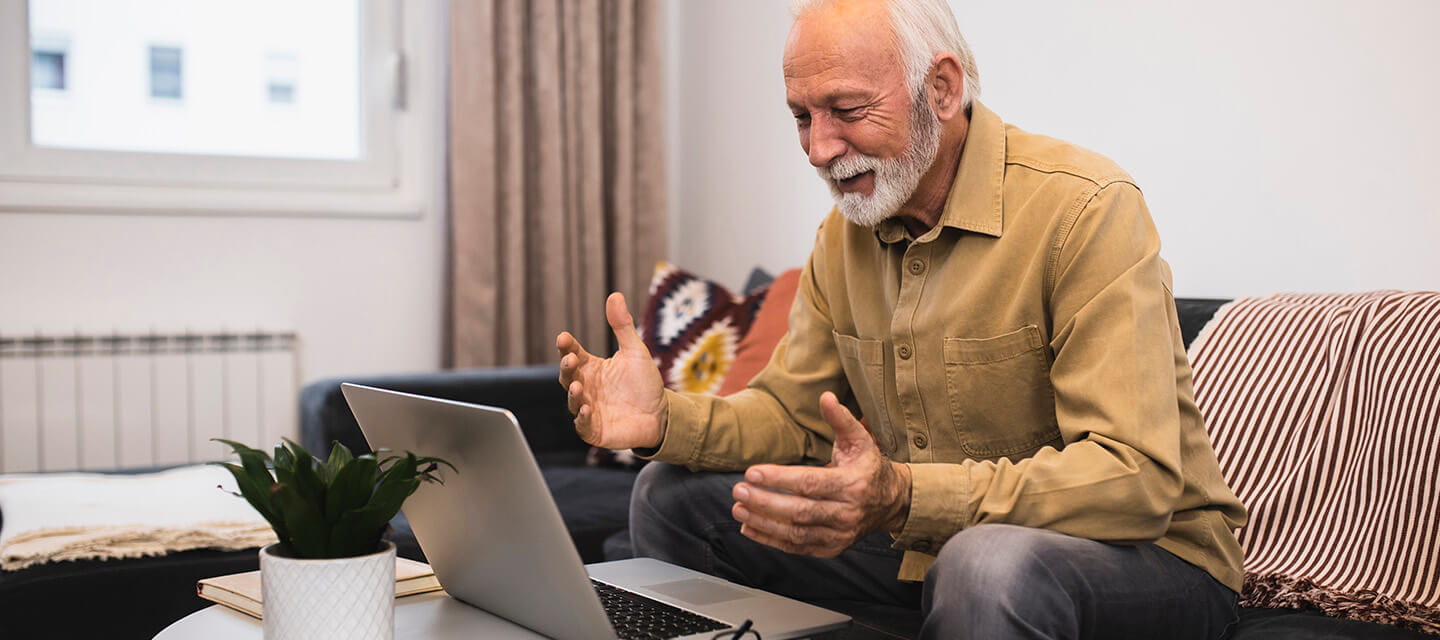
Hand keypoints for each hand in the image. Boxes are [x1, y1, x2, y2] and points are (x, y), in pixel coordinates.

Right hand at [556, 292, 667, 449]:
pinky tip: (585, 409)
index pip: (573, 354)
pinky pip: (582, 425)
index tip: (564, 337)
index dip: (566, 346)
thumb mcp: (635, 351)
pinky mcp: (595, 430)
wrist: (661, 414)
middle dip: (566, 367)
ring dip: (572, 393)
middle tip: (570, 358)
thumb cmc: (645, 383)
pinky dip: (582, 418)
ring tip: (577, 385)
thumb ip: (623, 326)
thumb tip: (615, 295)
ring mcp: (588, 409)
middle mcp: (586, 387)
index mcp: (592, 368)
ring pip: (572, 400)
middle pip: (567, 375)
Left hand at [730, 392, 911, 556]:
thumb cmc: (868, 466)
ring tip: (738, 509)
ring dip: (764, 523)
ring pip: (797, 533)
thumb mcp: (859, 440)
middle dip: (766, 502)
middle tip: (738, 490)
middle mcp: (847, 513)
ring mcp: (839, 534)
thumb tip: (825, 396)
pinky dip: (771, 540)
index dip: (779, 479)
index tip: (752, 472)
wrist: (891, 502)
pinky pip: (798, 547)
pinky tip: (749, 528)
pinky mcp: (831, 548)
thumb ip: (841, 419)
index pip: (811, 483)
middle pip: (800, 511)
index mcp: (853, 484)